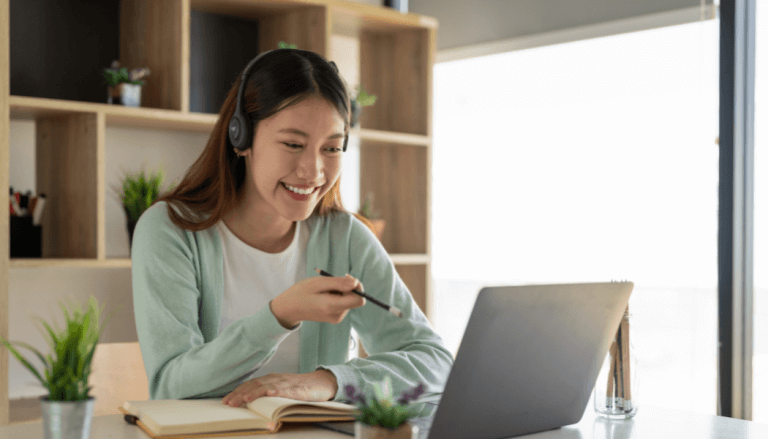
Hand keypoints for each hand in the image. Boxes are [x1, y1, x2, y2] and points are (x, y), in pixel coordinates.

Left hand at [221, 370, 337, 406]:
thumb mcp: (281, 390)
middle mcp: (276, 379)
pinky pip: (286, 389)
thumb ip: (268, 393)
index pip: (250, 384)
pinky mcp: (298, 389)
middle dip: (240, 394)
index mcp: (271, 379)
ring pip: (267, 386)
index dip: (237, 391)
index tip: (225, 401)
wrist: (321, 383)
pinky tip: (269, 393)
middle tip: (228, 403)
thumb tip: (250, 403)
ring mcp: (287, 383)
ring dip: (254, 392)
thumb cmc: (300, 389)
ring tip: (243, 400)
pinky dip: (277, 390)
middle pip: (255, 384)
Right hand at [270, 274, 364, 327]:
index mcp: (333, 307)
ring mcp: (337, 318)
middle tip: (331, 281)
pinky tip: (325, 295)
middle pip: (355, 299)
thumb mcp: (318, 283)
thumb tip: (356, 283)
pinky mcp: (335, 317)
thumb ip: (339, 283)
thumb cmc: (301, 293)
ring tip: (324, 290)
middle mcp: (337, 315)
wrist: (289, 309)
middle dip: (347, 287)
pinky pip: (344, 303)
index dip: (358, 287)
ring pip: (349, 300)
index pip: (359, 300)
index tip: (346, 278)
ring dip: (341, 291)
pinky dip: (338, 296)